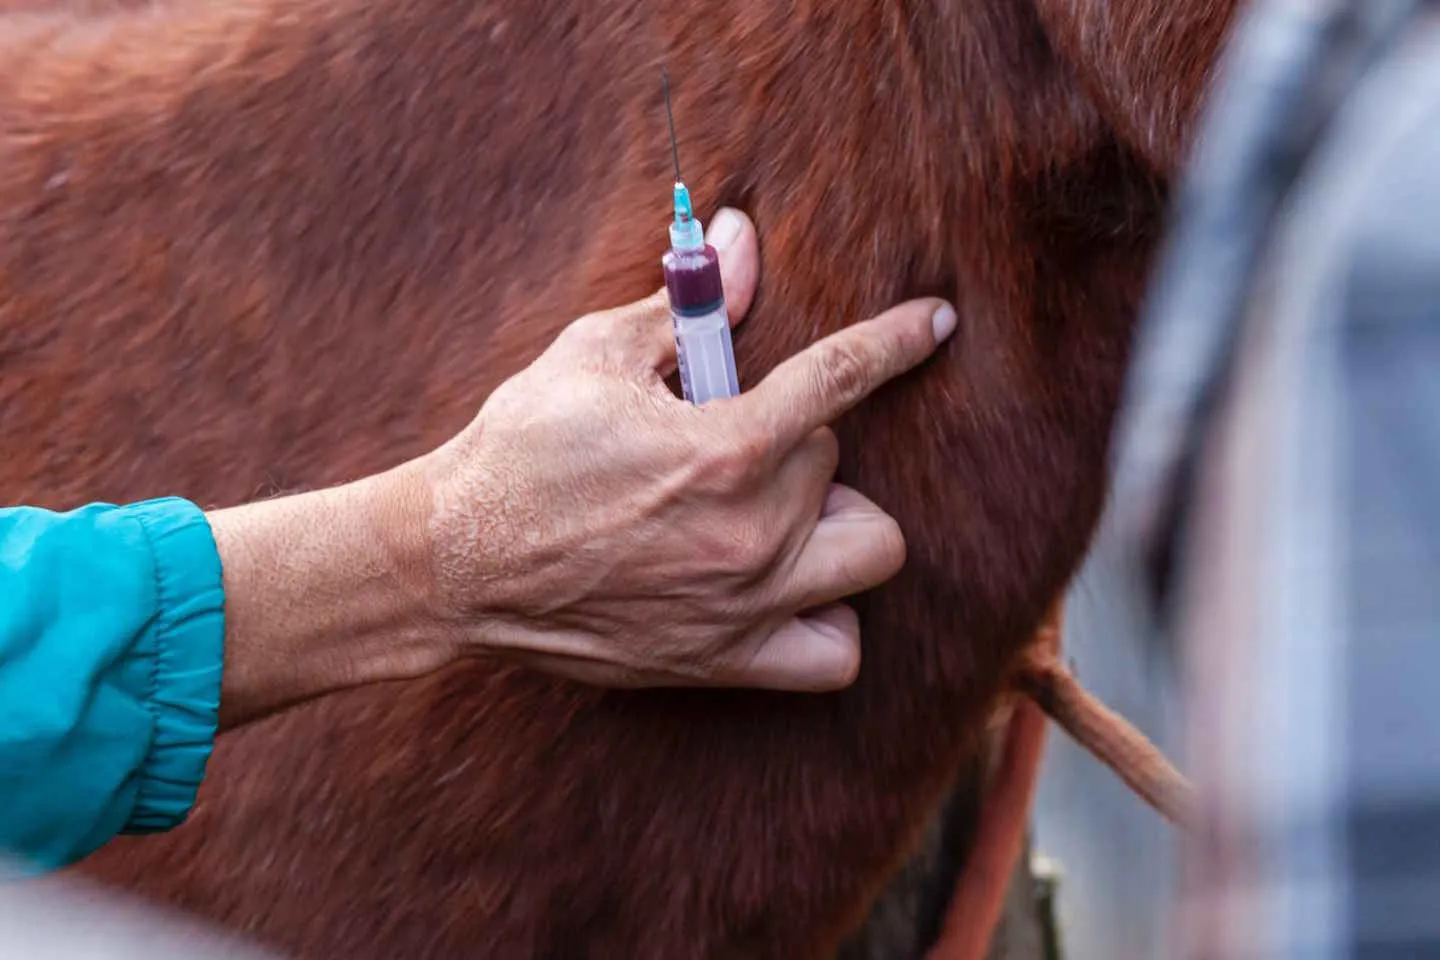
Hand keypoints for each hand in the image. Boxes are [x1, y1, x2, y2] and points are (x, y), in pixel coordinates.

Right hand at [419, 208, 957, 691]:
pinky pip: (836, 655)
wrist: (455, 566)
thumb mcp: (595, 354)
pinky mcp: (725, 661)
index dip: (894, 339)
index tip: (934, 322)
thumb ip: (685, 302)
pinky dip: (830, 617)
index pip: (841, 377)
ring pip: (869, 549)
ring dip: (834, 518)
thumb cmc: (519, 450)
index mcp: (725, 447)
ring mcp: (746, 605)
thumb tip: (740, 238)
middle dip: (793, 437)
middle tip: (730, 437)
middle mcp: (751, 532)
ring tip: (774, 507)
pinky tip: (789, 585)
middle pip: (837, 461)